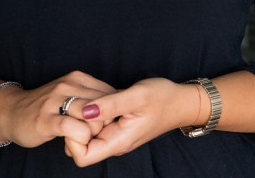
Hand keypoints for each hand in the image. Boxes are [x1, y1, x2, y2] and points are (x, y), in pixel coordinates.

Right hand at [0, 71, 114, 148]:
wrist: (11, 112)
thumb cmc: (46, 107)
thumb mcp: (71, 94)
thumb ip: (91, 97)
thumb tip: (118, 105)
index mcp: (78, 78)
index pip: (110, 92)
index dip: (112, 112)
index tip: (104, 124)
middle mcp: (68, 85)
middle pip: (104, 104)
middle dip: (105, 123)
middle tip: (94, 133)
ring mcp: (56, 101)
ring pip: (92, 115)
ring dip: (93, 131)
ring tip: (84, 137)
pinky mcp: (46, 119)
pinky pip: (72, 128)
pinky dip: (80, 137)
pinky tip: (73, 141)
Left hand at [62, 78, 199, 166]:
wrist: (181, 101)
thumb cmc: (163, 98)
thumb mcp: (137, 96)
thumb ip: (110, 104)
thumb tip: (85, 110)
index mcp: (118, 141)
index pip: (82, 157)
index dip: (73, 138)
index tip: (81, 116)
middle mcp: (113, 142)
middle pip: (78, 146)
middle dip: (75, 125)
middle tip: (86, 103)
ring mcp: (113, 135)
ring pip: (85, 134)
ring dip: (82, 117)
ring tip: (93, 100)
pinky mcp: (114, 125)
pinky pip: (93, 124)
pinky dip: (90, 112)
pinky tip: (99, 99)